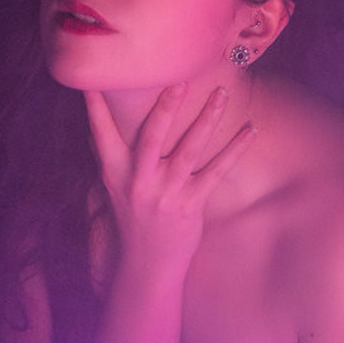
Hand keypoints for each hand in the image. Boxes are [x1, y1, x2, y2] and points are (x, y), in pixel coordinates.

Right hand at [84, 83, 254, 272]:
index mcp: (115, 172)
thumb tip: (98, 121)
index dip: (96, 106)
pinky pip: (215, 173)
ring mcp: (165, 194)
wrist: (148, 264)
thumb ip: (111, 154)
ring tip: (221, 94)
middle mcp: (138, 181)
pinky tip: (250, 131)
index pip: (102, 132)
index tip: (93, 77)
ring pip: (188, 151)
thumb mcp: (115, 186)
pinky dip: (234, 150)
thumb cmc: (134, 217)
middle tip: (180, 79)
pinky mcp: (190, 206)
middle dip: (165, 107)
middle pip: (150, 137)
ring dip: (206, 120)